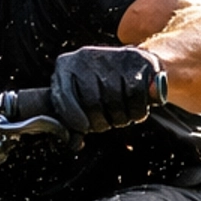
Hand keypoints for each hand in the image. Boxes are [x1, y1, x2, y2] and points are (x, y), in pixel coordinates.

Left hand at [49, 46, 163, 135]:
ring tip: (120, 115)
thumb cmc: (100, 89)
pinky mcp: (135, 60)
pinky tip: (134, 110)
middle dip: (100, 121)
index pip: (63, 96)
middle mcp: (85, 57)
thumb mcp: (80, 102)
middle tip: (106, 123)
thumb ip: (73, 123)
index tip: (84, 128)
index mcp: (65, 66)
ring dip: (120, 118)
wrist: (133, 67)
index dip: (73, 117)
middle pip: (92, 102)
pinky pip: (135, 95)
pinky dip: (136, 111)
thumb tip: (74, 144)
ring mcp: (110, 57)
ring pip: (115, 100)